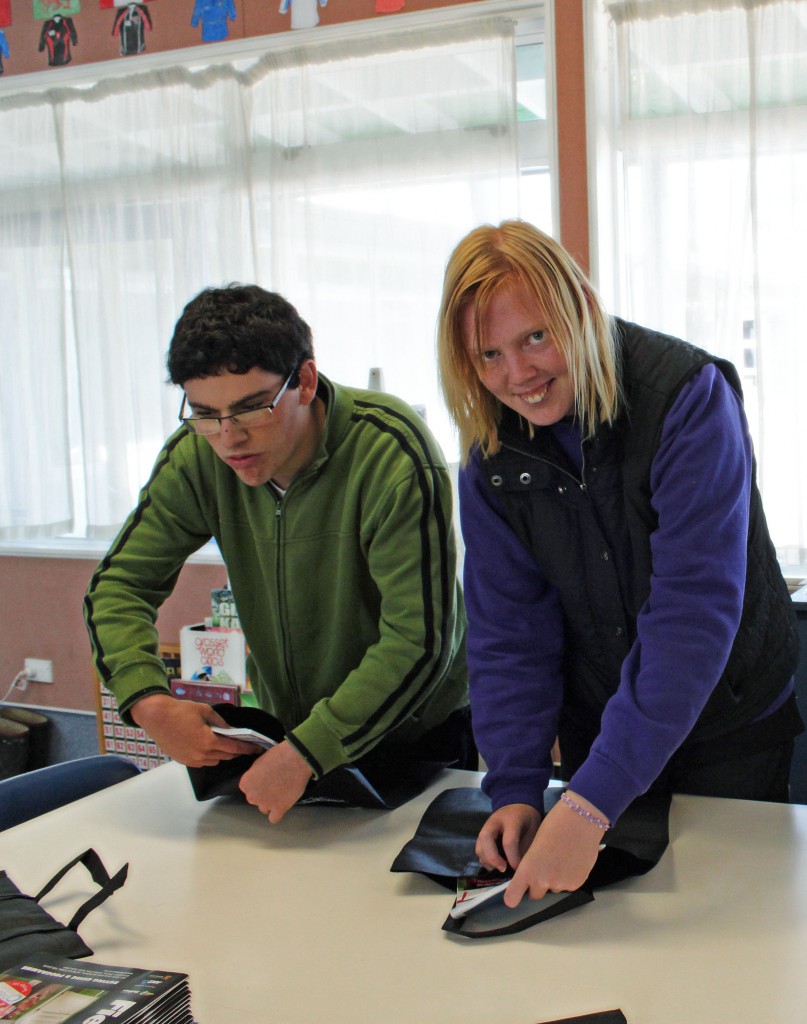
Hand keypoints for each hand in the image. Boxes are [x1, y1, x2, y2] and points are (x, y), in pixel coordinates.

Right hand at [130, 693, 259, 766]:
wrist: (156, 717)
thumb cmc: (181, 710)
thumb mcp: (205, 711)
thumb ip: (221, 723)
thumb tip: (232, 731)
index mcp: (208, 741)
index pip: (234, 748)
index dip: (247, 749)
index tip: (257, 749)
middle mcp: (201, 754)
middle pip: (226, 756)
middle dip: (237, 752)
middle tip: (245, 746)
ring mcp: (192, 760)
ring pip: (215, 761)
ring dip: (223, 754)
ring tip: (228, 745)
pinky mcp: (184, 761)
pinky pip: (203, 762)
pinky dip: (210, 756)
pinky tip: (211, 748)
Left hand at [238, 740, 313, 822]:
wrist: (295, 759)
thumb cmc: (277, 755)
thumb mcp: (259, 762)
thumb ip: (254, 776)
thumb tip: (257, 781)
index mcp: (245, 784)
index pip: (248, 789)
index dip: (257, 784)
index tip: (265, 779)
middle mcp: (252, 796)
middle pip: (255, 799)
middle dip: (263, 794)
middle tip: (274, 784)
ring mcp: (266, 804)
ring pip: (264, 808)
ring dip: (270, 803)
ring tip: (281, 793)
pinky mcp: (280, 809)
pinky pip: (274, 818)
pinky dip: (277, 813)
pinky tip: (282, 805)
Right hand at [476, 804, 541, 873]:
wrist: (517, 803)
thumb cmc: (528, 819)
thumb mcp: (533, 830)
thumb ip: (525, 848)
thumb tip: (520, 869)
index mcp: (511, 819)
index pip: (509, 841)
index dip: (513, 858)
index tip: (518, 870)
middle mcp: (494, 822)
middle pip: (486, 839)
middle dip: (492, 858)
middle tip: (503, 869)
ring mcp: (485, 828)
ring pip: (479, 846)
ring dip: (488, 861)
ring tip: (502, 869)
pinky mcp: (482, 835)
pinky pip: (479, 850)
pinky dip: (486, 860)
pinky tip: (497, 865)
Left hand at [504, 790, 608, 907]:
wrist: (580, 821)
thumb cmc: (554, 826)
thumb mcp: (534, 845)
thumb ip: (531, 865)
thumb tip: (531, 877)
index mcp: (527, 869)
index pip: (512, 897)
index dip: (513, 896)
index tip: (513, 895)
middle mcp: (542, 881)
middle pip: (535, 894)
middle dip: (537, 885)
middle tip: (543, 866)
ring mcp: (561, 884)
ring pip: (552, 888)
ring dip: (554, 879)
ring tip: (561, 858)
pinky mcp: (576, 884)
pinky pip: (567, 885)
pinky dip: (568, 877)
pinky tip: (572, 860)